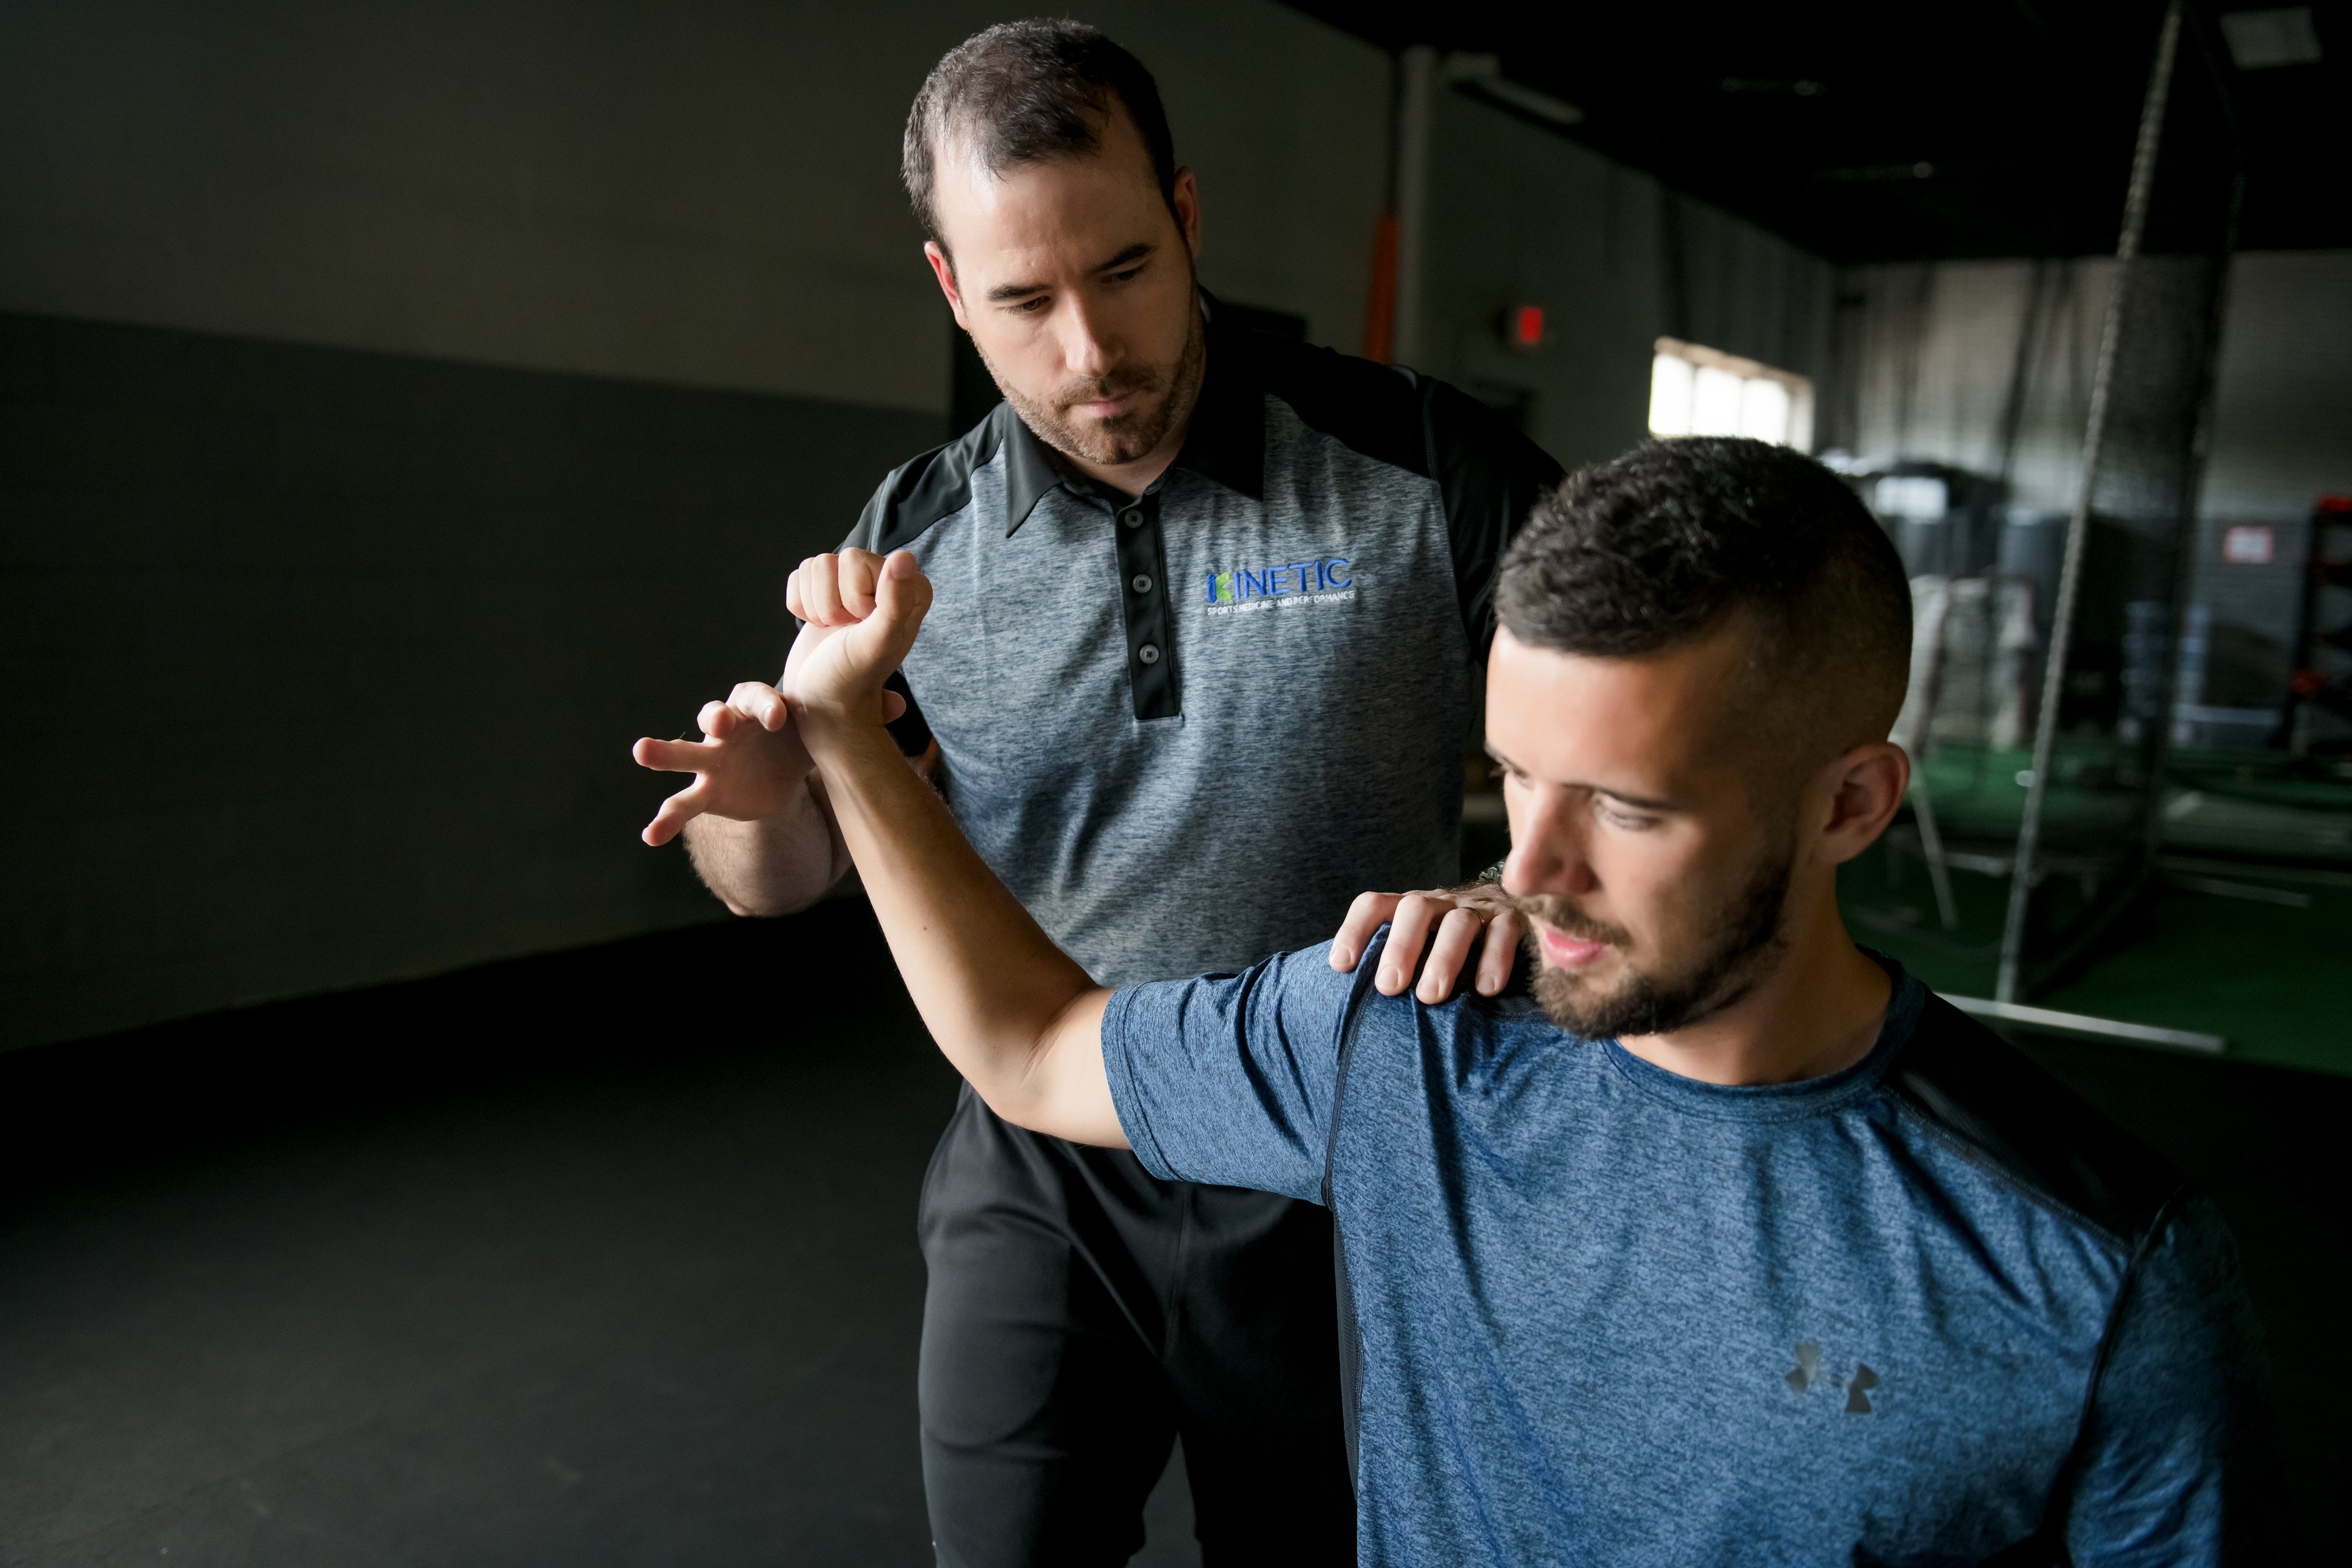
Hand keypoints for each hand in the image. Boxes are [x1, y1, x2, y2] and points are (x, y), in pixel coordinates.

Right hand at [634, 680, 900, 846]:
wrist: (781, 769)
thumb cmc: (802, 737)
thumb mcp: (826, 729)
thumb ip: (857, 717)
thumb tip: (899, 706)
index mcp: (760, 707)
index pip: (759, 698)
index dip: (768, 705)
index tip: (782, 715)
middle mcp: (730, 729)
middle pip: (716, 715)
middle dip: (716, 717)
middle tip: (717, 722)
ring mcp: (713, 761)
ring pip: (685, 753)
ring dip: (664, 751)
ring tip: (640, 751)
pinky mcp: (706, 793)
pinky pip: (681, 807)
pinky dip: (664, 820)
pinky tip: (649, 837)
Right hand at [782, 548, 932, 727]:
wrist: (823, 702)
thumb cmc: (854, 677)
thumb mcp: (878, 643)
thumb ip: (896, 602)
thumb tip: (903, 557)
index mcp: (910, 588)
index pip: (860, 560)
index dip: (854, 595)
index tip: (864, 625)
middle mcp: (886, 580)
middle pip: (837, 558)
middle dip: (833, 602)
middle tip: (847, 631)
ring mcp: (854, 584)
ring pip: (815, 565)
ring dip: (816, 605)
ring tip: (835, 631)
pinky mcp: (824, 590)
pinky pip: (799, 575)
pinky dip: (800, 606)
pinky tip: (820, 627)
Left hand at [1330, 883, 1525, 1002]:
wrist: (1522, 915)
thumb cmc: (1451, 951)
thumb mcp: (1420, 951)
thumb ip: (1392, 968)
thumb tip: (1347, 1005)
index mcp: (1409, 910)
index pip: (1374, 905)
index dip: (1354, 930)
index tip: (1340, 966)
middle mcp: (1440, 904)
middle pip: (1414, 909)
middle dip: (1400, 946)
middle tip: (1389, 987)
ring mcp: (1478, 910)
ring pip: (1458, 922)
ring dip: (1443, 957)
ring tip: (1430, 997)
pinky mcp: (1514, 921)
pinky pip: (1505, 932)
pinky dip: (1495, 958)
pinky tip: (1486, 989)